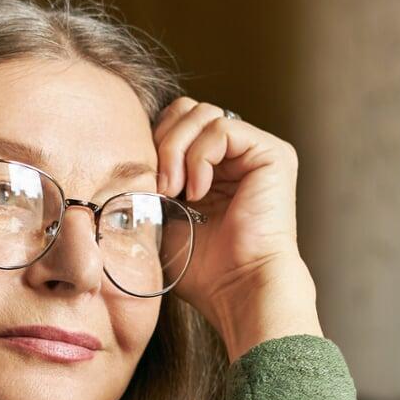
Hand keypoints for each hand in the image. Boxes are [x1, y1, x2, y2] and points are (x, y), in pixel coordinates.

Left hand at [152, 98, 313, 332]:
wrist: (237, 288)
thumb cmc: (204, 268)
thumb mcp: (165, 216)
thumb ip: (154, 181)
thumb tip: (127, 158)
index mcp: (213, 167)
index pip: (176, 124)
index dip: (154, 144)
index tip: (146, 184)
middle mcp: (237, 154)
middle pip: (188, 110)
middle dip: (164, 142)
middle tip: (161, 187)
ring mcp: (256, 151)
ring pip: (202, 114)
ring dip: (177, 152)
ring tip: (176, 192)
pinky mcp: (272, 153)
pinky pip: (222, 128)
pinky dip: (200, 158)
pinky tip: (199, 192)